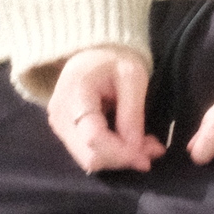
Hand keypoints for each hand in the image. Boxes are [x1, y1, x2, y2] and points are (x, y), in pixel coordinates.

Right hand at [48, 47, 165, 174]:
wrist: (92, 52)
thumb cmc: (113, 58)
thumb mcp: (132, 76)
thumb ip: (132, 112)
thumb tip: (135, 149)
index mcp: (74, 95)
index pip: (93, 138)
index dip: (121, 152)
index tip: (148, 154)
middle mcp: (60, 117)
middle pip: (89, 156)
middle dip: (123, 159)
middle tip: (153, 150)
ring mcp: (59, 127)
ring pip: (89, 160)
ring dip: (120, 159)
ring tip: (147, 145)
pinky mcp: (65, 134)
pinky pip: (89, 154)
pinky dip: (113, 154)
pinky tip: (132, 143)